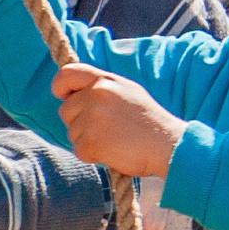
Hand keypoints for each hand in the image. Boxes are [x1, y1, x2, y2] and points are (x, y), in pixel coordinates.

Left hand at [52, 62, 185, 175]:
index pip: (67, 74)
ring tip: (115, 140)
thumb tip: (75, 93)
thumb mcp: (128, 92)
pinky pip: (79, 151)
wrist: (168, 145)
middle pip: (66, 111)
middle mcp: (96, 95)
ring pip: (72, 133)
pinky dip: (93, 156)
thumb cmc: (150, 122)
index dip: (60, 86)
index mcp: (105, 80)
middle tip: (106, 130)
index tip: (62, 96)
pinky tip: (114, 152)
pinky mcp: (91, 141)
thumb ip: (102, 89)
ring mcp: (92, 118)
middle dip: (79, 122)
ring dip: (88, 141)